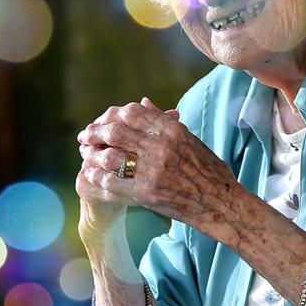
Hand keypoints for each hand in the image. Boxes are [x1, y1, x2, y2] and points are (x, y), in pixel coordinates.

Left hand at [77, 98, 242, 237]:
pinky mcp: (146, 193)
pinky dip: (97, 177)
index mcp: (172, 130)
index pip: (132, 112)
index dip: (111, 115)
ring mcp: (153, 171)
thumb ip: (163, 121)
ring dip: (93, 155)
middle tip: (85, 137)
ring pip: (109, 156)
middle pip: (115, 132)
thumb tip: (142, 102)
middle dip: (95, 133)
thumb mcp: (189, 139)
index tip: (102, 122)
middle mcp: (161, 146)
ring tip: (86, 155)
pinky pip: (112, 182)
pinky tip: (91, 175)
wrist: (220, 203)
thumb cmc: (208, 171)